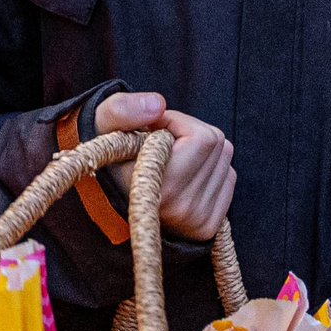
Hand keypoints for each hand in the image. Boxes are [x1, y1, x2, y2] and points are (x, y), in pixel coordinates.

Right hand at [92, 92, 234, 241]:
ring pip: (224, 157)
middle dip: (190, 131)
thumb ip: (123, 110)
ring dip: (201, 148)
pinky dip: (209, 167)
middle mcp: (180, 207)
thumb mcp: (102, 124)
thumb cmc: (106, 153)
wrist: (105, 199)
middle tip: (162, 140)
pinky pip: (228, 177)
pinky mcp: (209, 226)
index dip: (176, 122)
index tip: (151, 127)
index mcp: (155, 186)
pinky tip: (184, 172)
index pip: (201, 138)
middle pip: (216, 143)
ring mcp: (197, 219)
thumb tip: (159, 105)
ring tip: (171, 156)